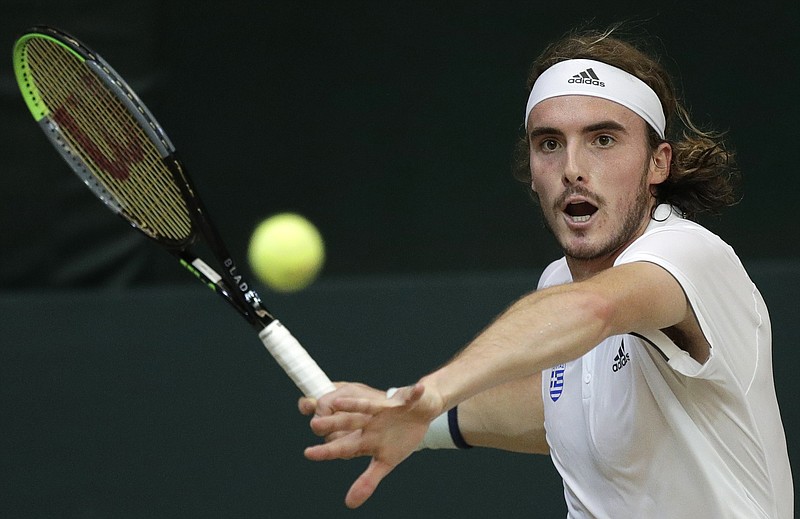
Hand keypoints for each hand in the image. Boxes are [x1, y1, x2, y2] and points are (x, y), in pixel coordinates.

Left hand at [303, 382, 442, 507]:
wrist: (419, 413)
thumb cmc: (399, 436)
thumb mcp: (385, 461)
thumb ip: (367, 481)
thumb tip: (349, 504)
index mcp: (366, 437)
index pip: (343, 445)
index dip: (327, 450)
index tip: (308, 453)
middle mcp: (370, 421)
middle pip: (349, 422)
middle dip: (333, 423)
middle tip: (313, 425)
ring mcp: (386, 409)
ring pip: (368, 405)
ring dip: (355, 403)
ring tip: (338, 402)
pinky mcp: (405, 400)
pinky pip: (411, 396)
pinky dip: (415, 392)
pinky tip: (418, 388)